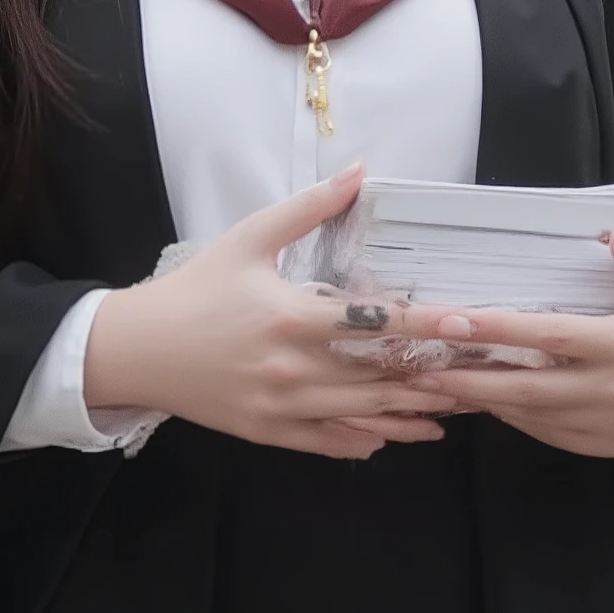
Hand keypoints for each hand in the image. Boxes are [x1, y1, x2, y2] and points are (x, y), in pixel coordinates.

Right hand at [84, 161, 460, 459]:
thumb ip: (308, 208)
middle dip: (431, 377)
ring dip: (411, 413)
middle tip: (477, 373)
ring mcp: (280, 407)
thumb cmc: (194, 290)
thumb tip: (358, 170)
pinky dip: (365, 439)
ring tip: (454, 408)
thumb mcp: (248, 239)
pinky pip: (328, 442)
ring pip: (361, 415)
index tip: (468, 325)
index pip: (373, 324)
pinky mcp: (267, 433)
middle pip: (378, 377)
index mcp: (290, 317)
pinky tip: (395, 433)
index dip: (426, 325)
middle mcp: (291, 368)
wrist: (136, 349)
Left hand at [411, 232, 613, 459]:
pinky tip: (470, 397)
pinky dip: (504, 416)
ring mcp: (598, 424)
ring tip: (426, 382)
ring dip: (475, 399)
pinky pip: (539, 431)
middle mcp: (606, 389)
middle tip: (415, 365)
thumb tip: (613, 238)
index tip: (453, 318)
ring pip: (525, 414)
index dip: (500, 329)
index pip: (551, 336)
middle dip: (466, 377)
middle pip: (524, 387)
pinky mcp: (593, 445)